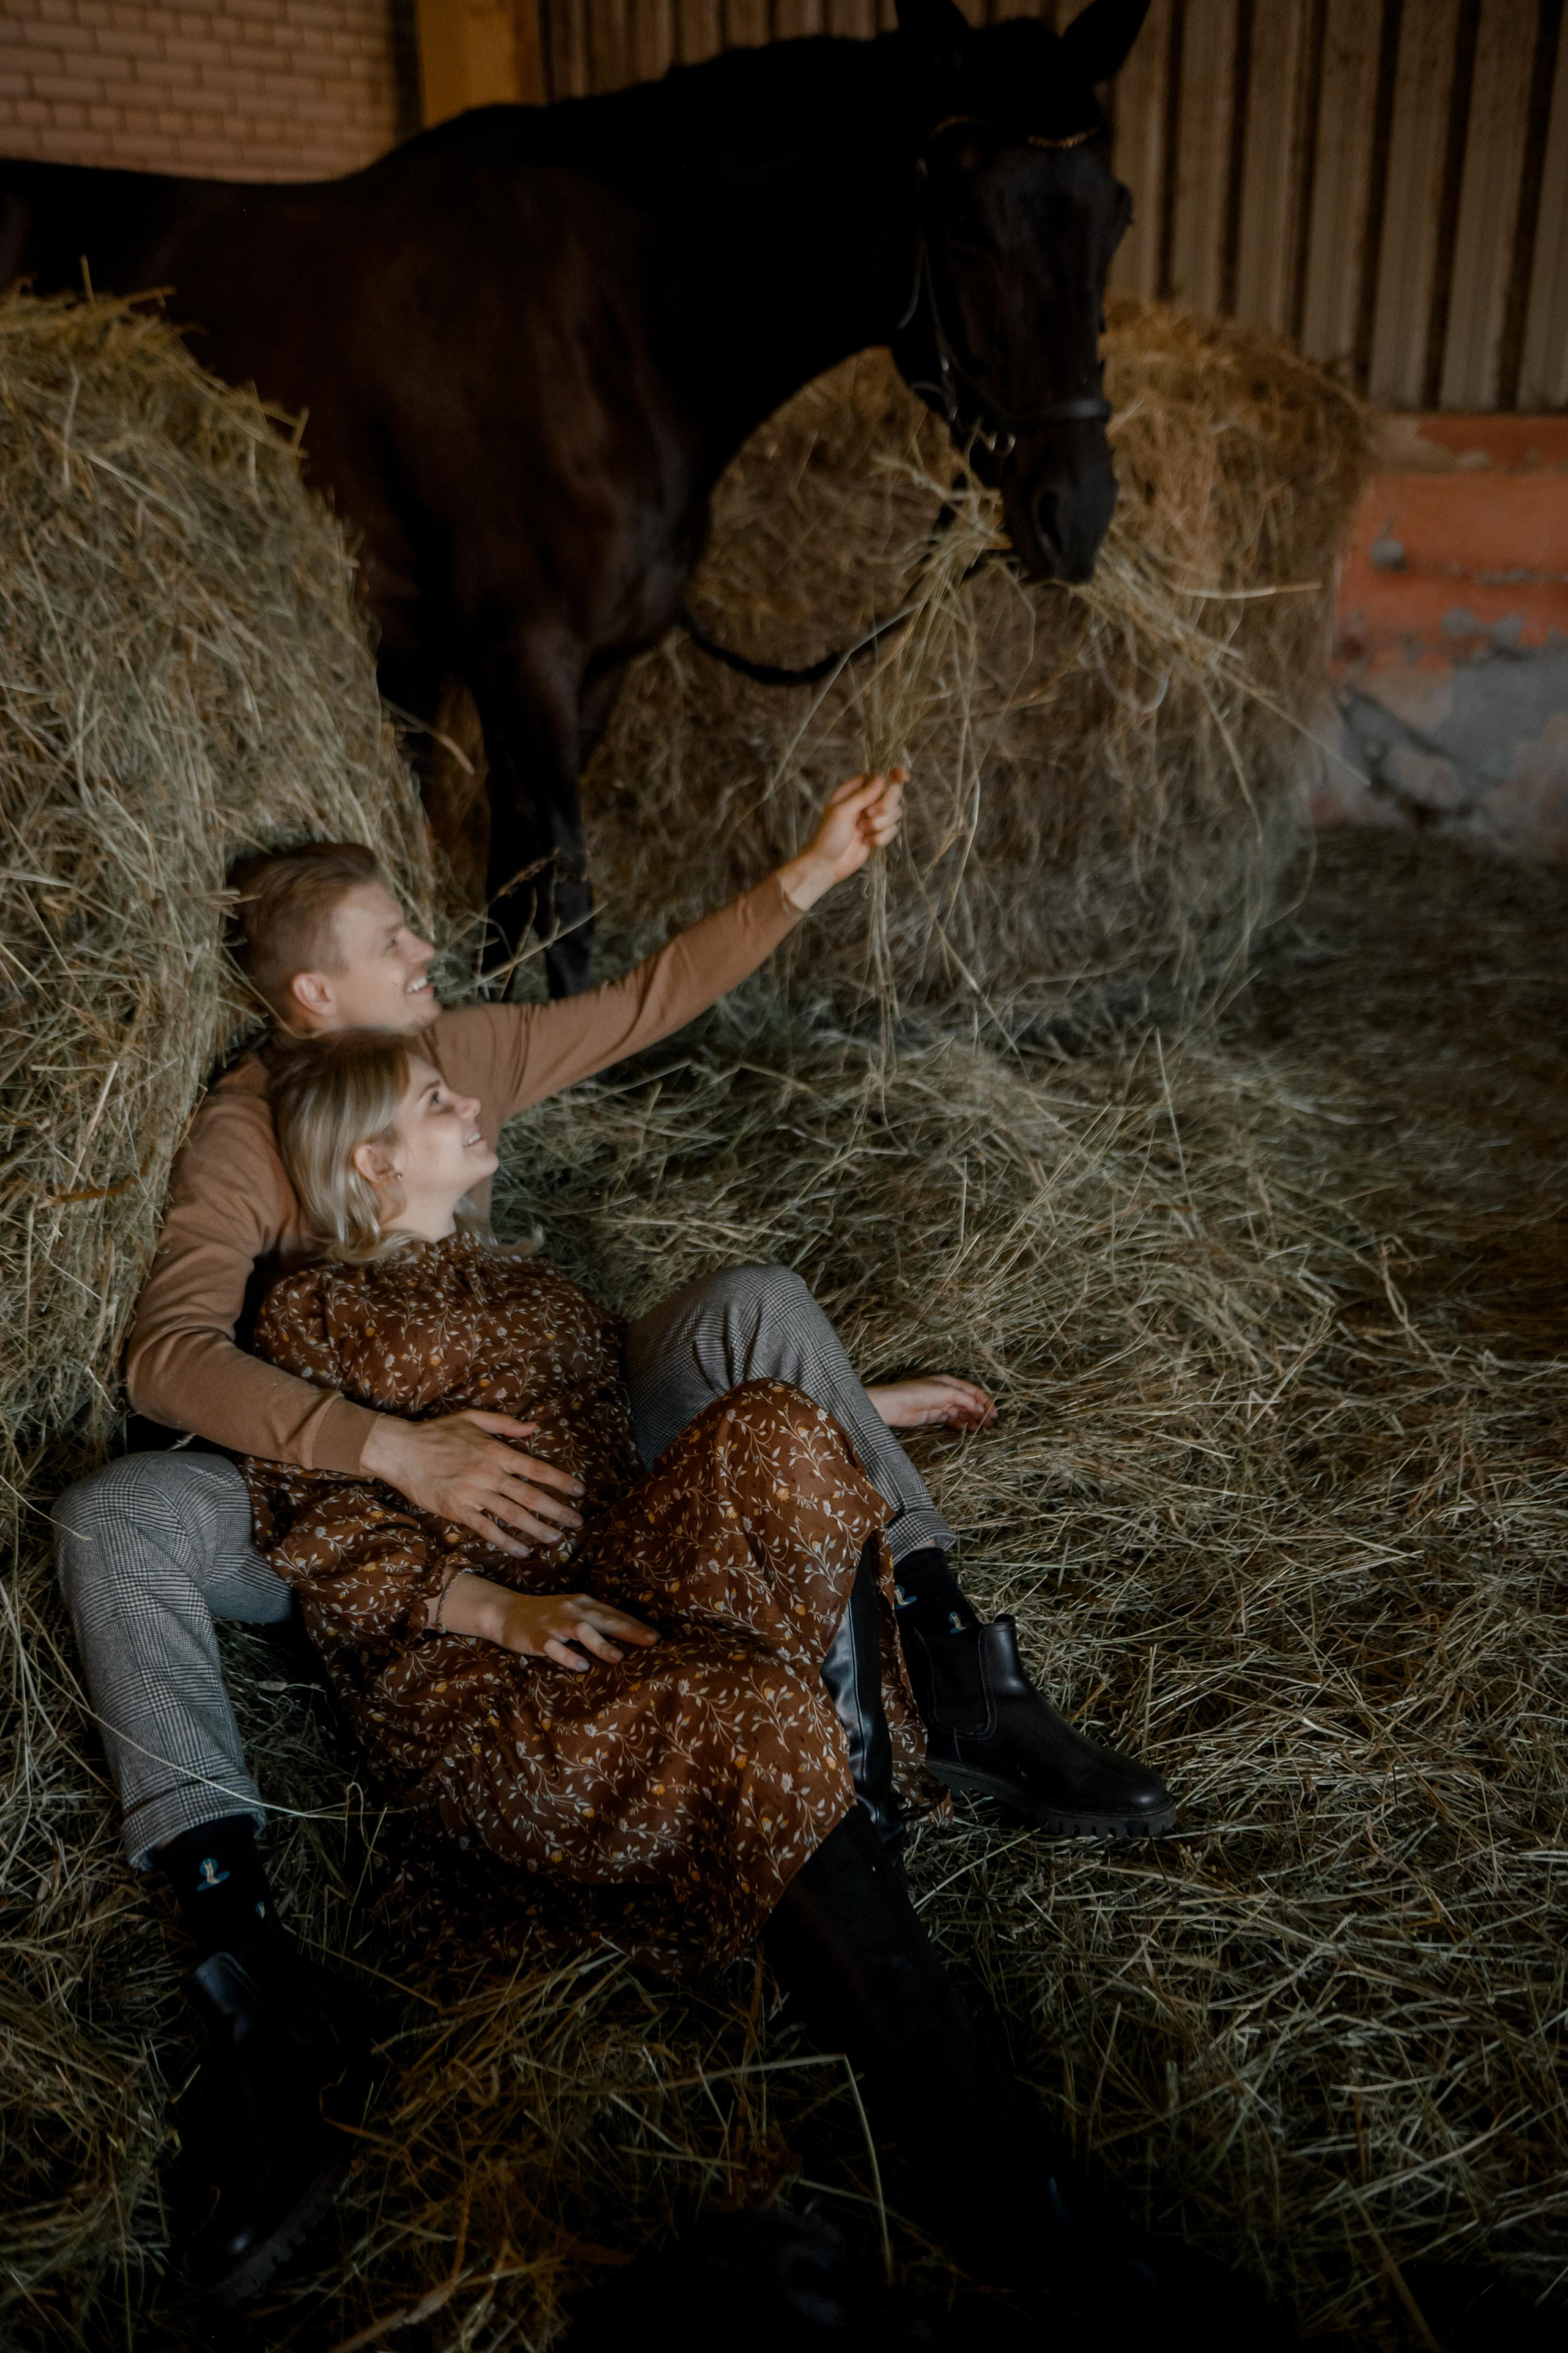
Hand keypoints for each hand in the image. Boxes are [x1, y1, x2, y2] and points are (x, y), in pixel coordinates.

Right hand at [362, 1410, 584, 1556]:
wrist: (401, 1450)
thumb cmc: (436, 1433)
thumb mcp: (472, 1418)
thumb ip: (505, 1424)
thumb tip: (534, 1428)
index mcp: (496, 1451)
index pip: (536, 1469)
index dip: (561, 1481)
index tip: (580, 1492)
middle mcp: (489, 1473)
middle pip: (531, 1496)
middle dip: (557, 1511)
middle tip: (577, 1523)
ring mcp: (473, 1493)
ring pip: (513, 1515)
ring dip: (538, 1529)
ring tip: (557, 1540)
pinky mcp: (457, 1510)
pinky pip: (487, 1529)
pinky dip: (506, 1541)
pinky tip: (522, 1551)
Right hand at [433, 1570, 658, 1671]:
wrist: (505, 1612)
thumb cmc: (545, 1617)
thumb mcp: (572, 1614)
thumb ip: (594, 1623)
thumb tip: (626, 1637)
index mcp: (583, 1604)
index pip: (614, 1614)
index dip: (636, 1624)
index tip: (658, 1637)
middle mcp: (572, 1610)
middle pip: (605, 1619)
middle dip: (629, 1630)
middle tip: (652, 1641)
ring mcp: (554, 1624)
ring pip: (581, 1630)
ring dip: (600, 1643)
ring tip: (618, 1657)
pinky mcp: (537, 1638)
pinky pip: (554, 1648)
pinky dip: (568, 1656)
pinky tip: (581, 1666)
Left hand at [778, 770, 907, 912]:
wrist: (827, 865)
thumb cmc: (828, 836)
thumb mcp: (842, 812)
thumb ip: (862, 796)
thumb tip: (882, 779)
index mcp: (853, 791)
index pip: (878, 776)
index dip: (893, 774)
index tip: (904, 778)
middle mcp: (866, 802)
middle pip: (892, 793)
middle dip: (885, 805)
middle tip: (869, 815)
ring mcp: (873, 818)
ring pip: (895, 812)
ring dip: (880, 824)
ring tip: (862, 831)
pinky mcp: (879, 833)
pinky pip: (893, 830)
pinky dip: (881, 838)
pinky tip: (866, 842)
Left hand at [865, 1374, 996, 1431]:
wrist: (895, 1405)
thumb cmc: (919, 1394)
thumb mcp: (945, 1393)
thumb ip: (964, 1400)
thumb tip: (980, 1408)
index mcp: (950, 1382)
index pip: (973, 1392)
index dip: (985, 1402)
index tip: (994, 1415)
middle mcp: (946, 1392)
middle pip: (968, 1403)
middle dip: (980, 1413)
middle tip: (989, 1426)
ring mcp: (940, 1404)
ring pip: (961, 1412)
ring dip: (971, 1420)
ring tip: (979, 1430)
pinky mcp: (933, 1416)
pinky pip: (951, 1420)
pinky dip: (959, 1424)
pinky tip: (965, 1430)